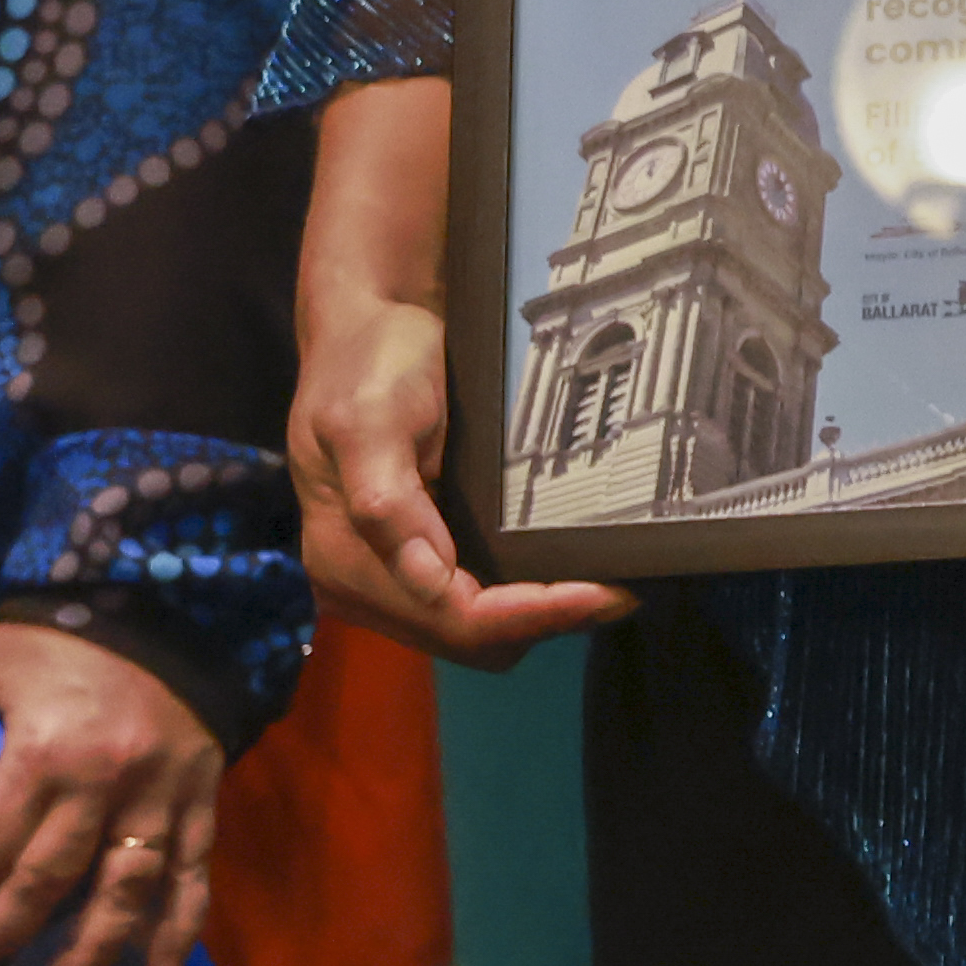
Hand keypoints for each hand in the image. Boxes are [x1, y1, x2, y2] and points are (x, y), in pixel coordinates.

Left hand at [0, 619, 231, 965]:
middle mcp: (104, 781)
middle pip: (47, 882)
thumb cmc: (49, 650)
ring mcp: (162, 795)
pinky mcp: (202, 800)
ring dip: (89, 955)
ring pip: (125, 893)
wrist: (159, 609)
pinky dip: (179, 929)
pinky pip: (192, 875)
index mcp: (40, 750)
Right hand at [286, 80, 626, 669]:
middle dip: (543, 621)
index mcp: (345, 558)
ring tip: (604, 582)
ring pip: (477, 632)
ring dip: (538, 616)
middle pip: (469, 638)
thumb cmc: (370, 364)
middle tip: (620, 587)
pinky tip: (567, 571)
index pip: (452, 618)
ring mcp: (391, 574)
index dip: (531, 615)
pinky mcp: (418, 558)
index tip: (603, 594)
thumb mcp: (368, 418)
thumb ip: (385, 499)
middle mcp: (363, 581)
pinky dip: (523, 598)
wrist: (372, 327)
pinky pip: (476, 602)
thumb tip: (426, 576)